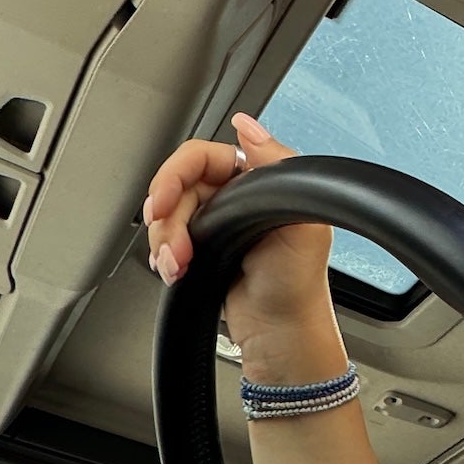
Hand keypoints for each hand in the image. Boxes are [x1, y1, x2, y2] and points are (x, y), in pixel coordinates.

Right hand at [141, 115, 336, 360]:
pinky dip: (163, 255)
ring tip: (179, 265)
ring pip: (167, 216)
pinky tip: (175, 271)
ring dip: (164, 241)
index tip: (164, 199)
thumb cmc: (298, 284)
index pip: (202, 156)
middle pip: (177, 187)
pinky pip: (166, 241)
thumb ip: (277, 170)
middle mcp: (235, 197)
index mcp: (258, 180)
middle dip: (167, 216)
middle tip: (171, 242)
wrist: (280, 335)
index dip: (176, 173)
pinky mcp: (201, 250)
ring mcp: (216, 224)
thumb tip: (250, 127)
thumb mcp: (300, 222)